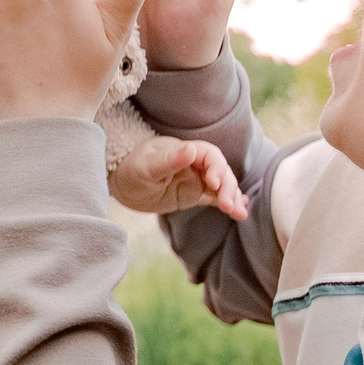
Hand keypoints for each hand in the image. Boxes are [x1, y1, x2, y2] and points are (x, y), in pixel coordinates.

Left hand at [108, 135, 249, 219]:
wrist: (123, 184)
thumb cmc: (131, 168)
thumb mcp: (147, 165)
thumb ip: (169, 159)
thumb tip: (190, 150)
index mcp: (185, 151)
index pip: (211, 155)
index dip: (217, 168)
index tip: (213, 184)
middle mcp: (195, 164)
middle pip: (221, 172)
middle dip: (228, 188)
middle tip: (227, 205)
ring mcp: (197, 180)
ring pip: (222, 187)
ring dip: (233, 198)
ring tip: (240, 214)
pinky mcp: (195, 195)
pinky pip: (216, 199)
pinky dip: (229, 205)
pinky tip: (240, 213)